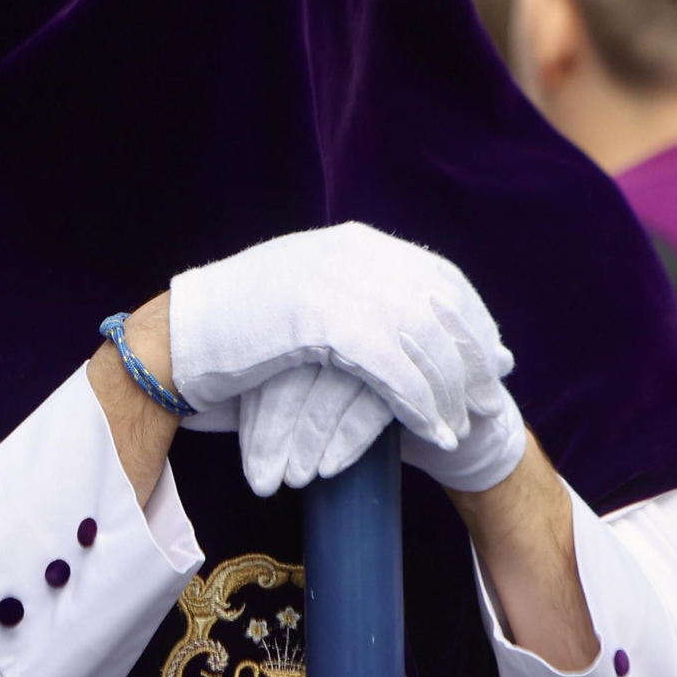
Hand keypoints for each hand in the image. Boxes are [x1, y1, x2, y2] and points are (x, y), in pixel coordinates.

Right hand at [172, 223, 525, 497]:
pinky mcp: (324, 322)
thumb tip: (395, 313)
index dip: (472, 317)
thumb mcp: (305, 292)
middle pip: (441, 306)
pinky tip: (434, 431)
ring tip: (462, 426)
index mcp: (353, 244)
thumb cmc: (236, 326)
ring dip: (449, 389)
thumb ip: (350, 292)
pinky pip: (393, 370)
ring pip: (422, 341)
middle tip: (492, 395)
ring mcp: (339, 284)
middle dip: (473, 354)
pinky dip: (420, 404)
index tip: (496, 353)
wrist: (180, 336)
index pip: (437, 275)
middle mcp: (354, 255)